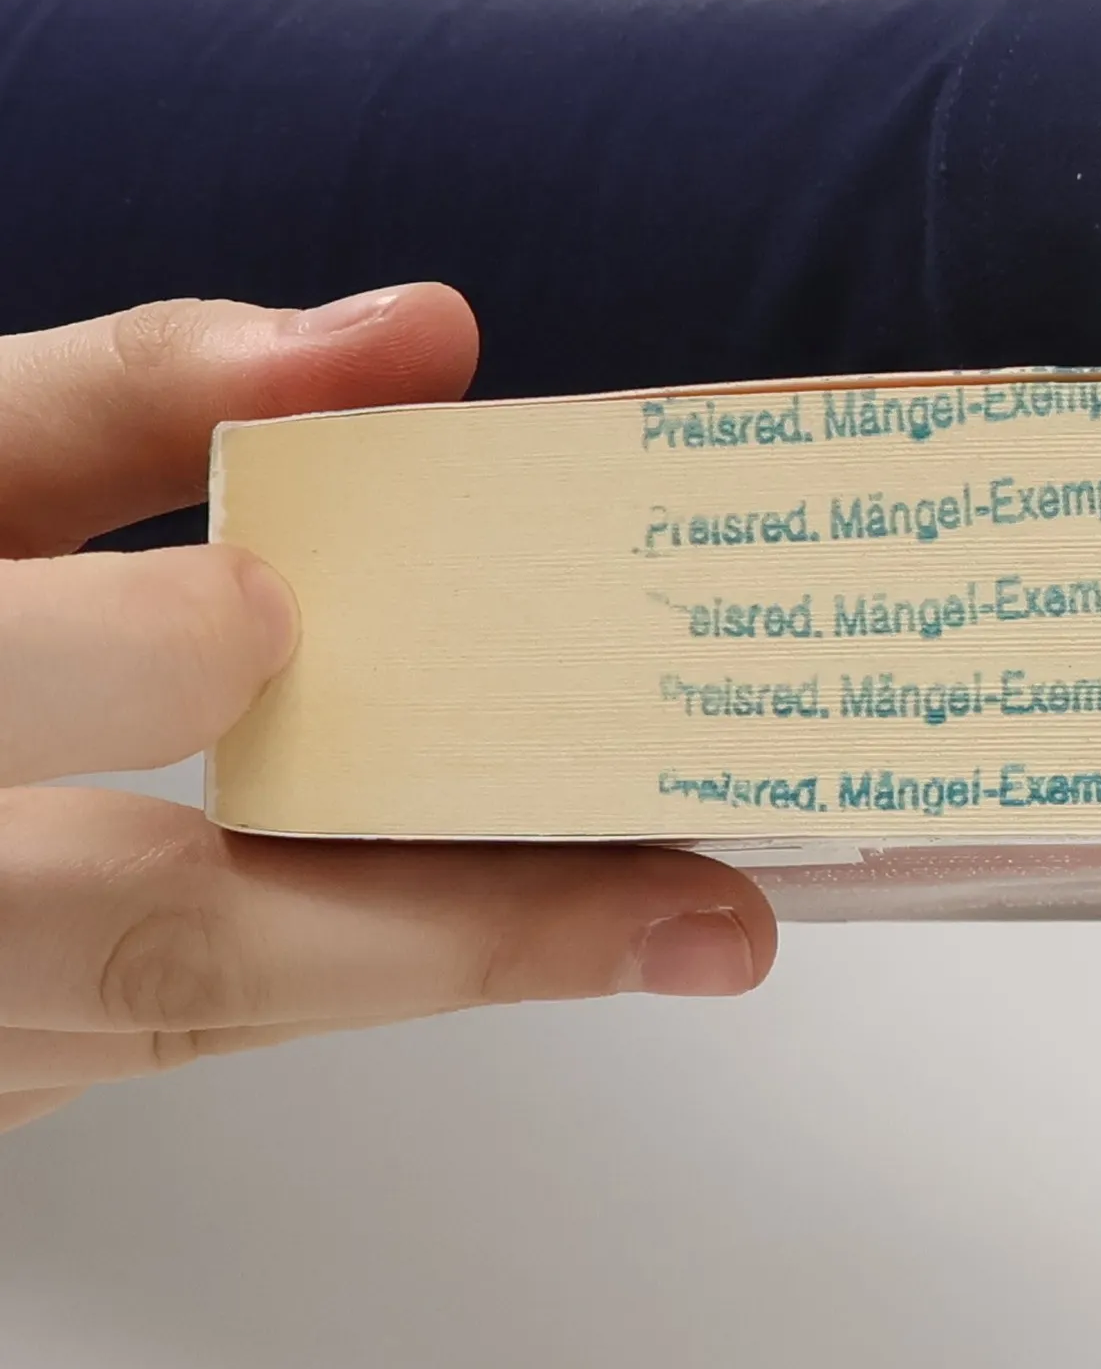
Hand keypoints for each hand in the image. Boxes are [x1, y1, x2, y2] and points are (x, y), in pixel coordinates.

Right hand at [0, 285, 773, 1137]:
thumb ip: (138, 391)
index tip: (281, 604)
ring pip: (194, 1010)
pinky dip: (338, 960)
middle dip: (458, 930)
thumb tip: (424, 336)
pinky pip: (168, 1032)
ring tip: (660, 911)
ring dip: (435, 955)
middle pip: (163, 946)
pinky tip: (486, 905)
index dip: (134, 658)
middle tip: (699, 914)